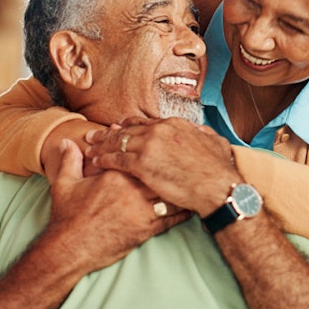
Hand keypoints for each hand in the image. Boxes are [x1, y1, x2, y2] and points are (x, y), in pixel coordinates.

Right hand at [43, 139, 190, 272]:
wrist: (71, 248)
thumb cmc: (68, 217)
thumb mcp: (65, 184)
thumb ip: (69, 160)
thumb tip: (66, 142)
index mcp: (116, 175)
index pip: (139, 157)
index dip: (152, 152)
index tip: (161, 148)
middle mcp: (132, 190)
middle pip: (159, 173)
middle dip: (171, 167)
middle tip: (185, 161)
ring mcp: (141, 211)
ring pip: (169, 194)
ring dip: (180, 188)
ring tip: (191, 182)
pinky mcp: (146, 230)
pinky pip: (171, 218)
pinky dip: (182, 212)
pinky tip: (189, 206)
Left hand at [84, 118, 239, 215]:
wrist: (216, 185)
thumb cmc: (219, 169)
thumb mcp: (215, 143)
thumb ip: (204, 135)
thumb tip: (202, 132)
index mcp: (174, 125)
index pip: (145, 123)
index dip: (130, 126)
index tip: (119, 127)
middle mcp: (159, 131)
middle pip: (127, 130)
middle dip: (109, 133)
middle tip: (94, 134)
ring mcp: (149, 146)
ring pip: (118, 143)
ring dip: (102, 145)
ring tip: (89, 146)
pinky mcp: (142, 164)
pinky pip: (117, 159)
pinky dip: (104, 159)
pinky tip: (95, 161)